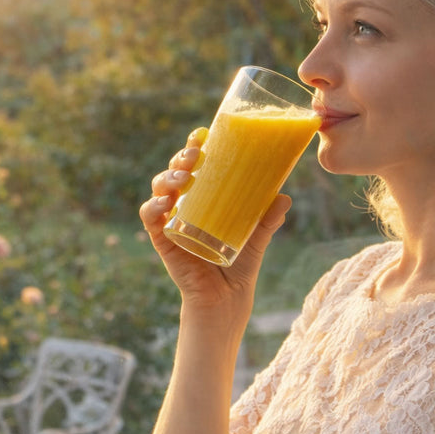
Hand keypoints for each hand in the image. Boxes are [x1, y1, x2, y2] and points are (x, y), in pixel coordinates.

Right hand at [139, 127, 291, 316]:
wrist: (226, 300)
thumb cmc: (238, 264)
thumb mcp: (257, 237)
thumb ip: (268, 218)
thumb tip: (285, 197)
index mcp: (204, 198)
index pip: (195, 166)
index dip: (194, 147)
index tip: (202, 133)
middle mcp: (185, 205)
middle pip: (175, 172)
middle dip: (180, 158)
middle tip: (195, 155)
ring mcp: (171, 221)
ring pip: (160, 189)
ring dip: (167, 178)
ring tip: (184, 179)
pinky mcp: (163, 241)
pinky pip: (150, 219)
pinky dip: (152, 208)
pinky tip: (163, 204)